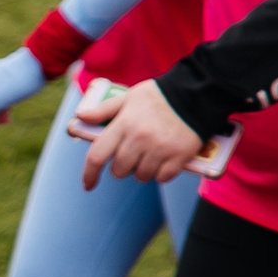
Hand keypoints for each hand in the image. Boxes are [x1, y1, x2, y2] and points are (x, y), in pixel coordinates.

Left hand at [77, 79, 203, 188]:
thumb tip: (80, 117)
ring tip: (151, 156)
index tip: (88, 184)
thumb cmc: (159, 96)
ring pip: (141, 176)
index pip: (97, 156)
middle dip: (123, 167)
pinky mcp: (179, 155)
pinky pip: (162, 177)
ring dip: (143, 170)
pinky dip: (162, 172)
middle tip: (133, 156)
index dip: (89, 174)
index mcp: (124, 124)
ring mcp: (160, 148)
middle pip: (120, 170)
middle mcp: (140, 138)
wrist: (198, 92)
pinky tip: (166, 160)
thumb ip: (104, 110)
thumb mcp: (129, 98)